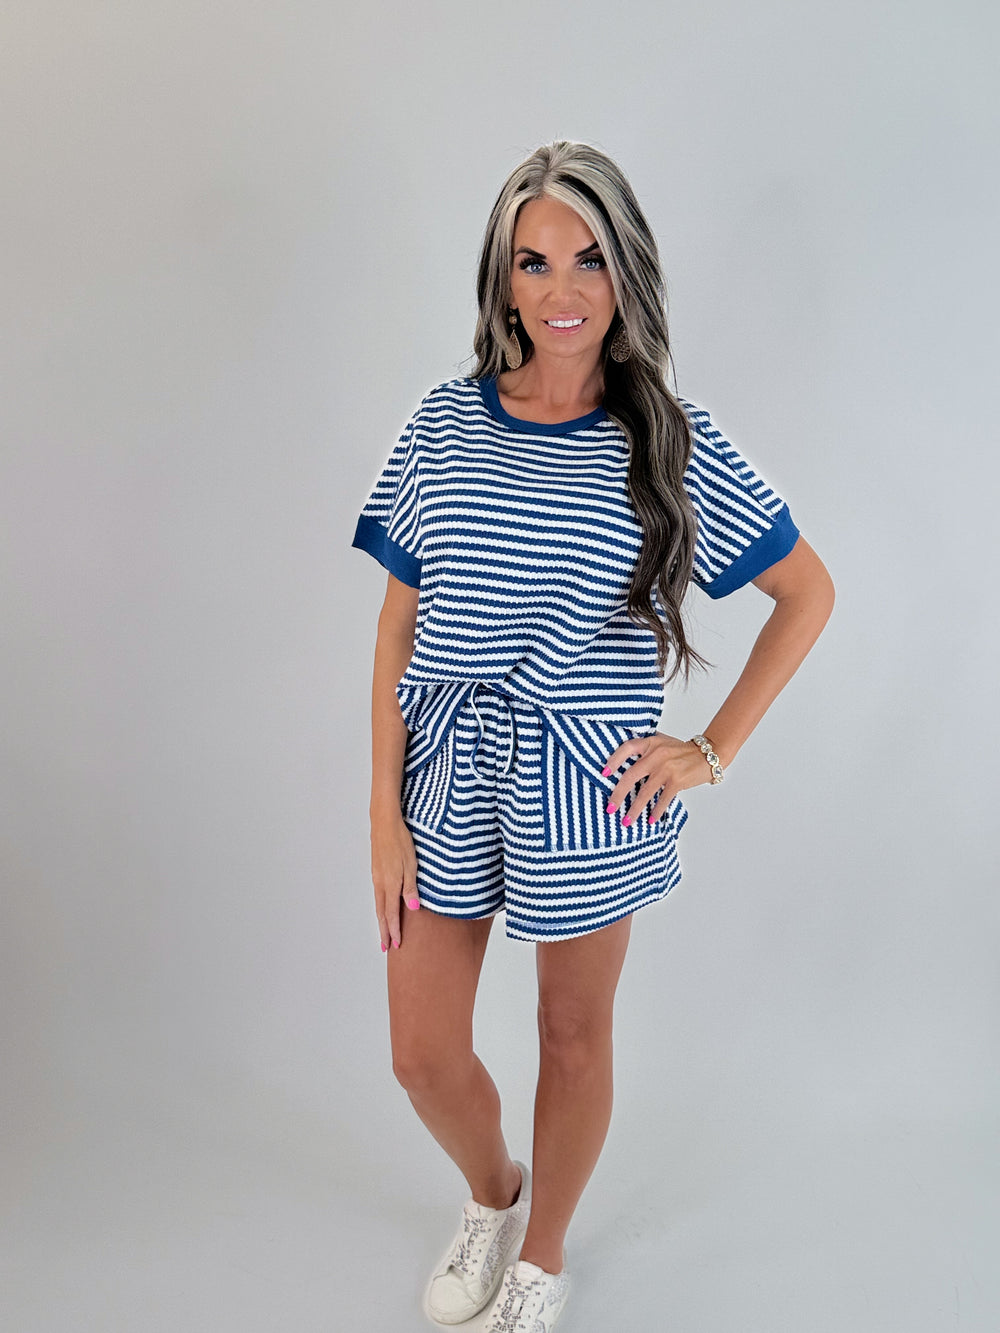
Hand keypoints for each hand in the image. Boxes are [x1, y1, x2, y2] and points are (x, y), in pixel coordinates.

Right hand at [370, 810, 419, 950]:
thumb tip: (412, 908)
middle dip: (384, 931)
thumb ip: (410, 887)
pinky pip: (378, 894)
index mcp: (390, 883)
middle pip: (382, 913)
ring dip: (382, 920)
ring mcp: (377, 876)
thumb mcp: (411, 864)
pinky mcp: (377, 870)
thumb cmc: (400, 840)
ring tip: (384, 932)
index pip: (391, 913)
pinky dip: (380, 907)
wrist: (384, 822)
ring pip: (379, 904)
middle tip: (386, 948)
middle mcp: (380, 883)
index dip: (394, 930)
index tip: (397, 945)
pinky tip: (384, 908)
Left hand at [602, 731, 714, 823]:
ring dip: (635, 809)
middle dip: (618, 794)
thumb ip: (646, 748)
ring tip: (627, 821)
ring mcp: (666, 768)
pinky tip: (651, 819)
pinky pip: (663, 799)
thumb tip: (624, 761)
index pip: (627, 748)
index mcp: (651, 742)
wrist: (709, 754)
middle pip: (631, 776)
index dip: (614, 760)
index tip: (603, 773)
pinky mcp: (677, 780)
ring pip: (645, 792)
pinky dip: (656, 811)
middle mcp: (657, 754)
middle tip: (610, 808)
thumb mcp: (663, 742)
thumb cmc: (683, 751)